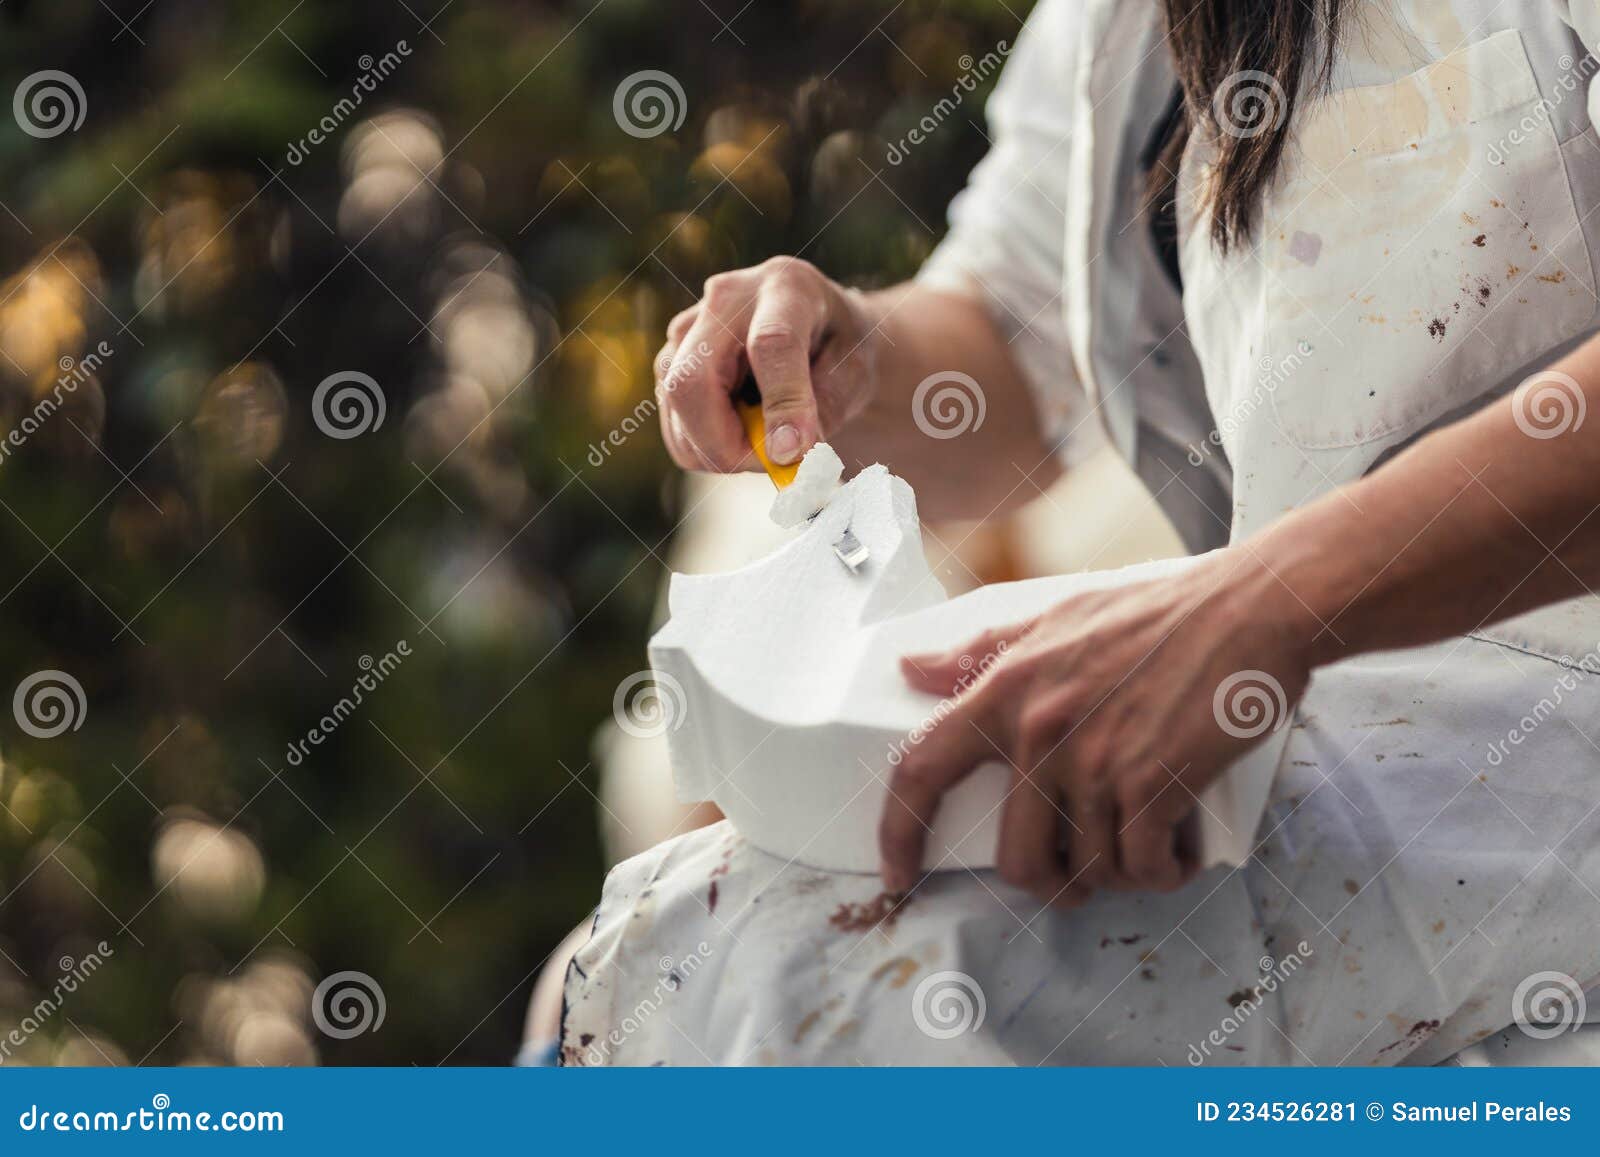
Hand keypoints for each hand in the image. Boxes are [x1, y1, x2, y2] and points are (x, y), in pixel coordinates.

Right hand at [655, 257, 878, 471]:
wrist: (817, 332)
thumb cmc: (839, 351)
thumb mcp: (856, 372)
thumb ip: (825, 408)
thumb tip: (784, 454)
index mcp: (786, 287)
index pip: (770, 344)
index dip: (782, 404)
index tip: (794, 454)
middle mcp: (725, 299)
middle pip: (693, 381)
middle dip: (726, 444)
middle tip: (772, 466)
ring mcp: (686, 329)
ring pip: (677, 410)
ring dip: (721, 451)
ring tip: (767, 442)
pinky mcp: (669, 361)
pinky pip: (674, 428)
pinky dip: (707, 449)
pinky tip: (742, 432)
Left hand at [878, 552, 1312, 904]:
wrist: (1251, 608)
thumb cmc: (1159, 612)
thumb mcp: (1054, 618)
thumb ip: (981, 652)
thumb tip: (912, 669)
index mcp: (1006, 688)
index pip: (921, 769)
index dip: (897, 832)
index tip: (897, 873)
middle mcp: (1040, 730)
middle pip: (1017, 858)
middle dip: (1051, 882)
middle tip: (1080, 873)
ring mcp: (1096, 761)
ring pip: (1088, 871)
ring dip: (1119, 876)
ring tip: (1146, 843)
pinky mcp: (1154, 784)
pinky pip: (1144, 868)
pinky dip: (1164, 872)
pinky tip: (1178, 850)